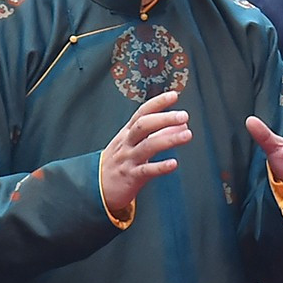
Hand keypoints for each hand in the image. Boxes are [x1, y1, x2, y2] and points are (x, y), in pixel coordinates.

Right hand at [101, 91, 191, 217]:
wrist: (95, 188)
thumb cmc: (119, 163)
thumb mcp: (134, 145)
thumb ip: (158, 134)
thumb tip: (182, 125)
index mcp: (127, 133)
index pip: (141, 113)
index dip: (157, 103)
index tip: (173, 95)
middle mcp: (127, 143)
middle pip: (143, 126)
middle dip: (164, 118)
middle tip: (183, 115)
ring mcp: (128, 160)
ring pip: (147, 146)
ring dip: (168, 139)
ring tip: (187, 134)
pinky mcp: (131, 177)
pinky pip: (146, 171)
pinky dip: (160, 167)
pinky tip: (174, 163)